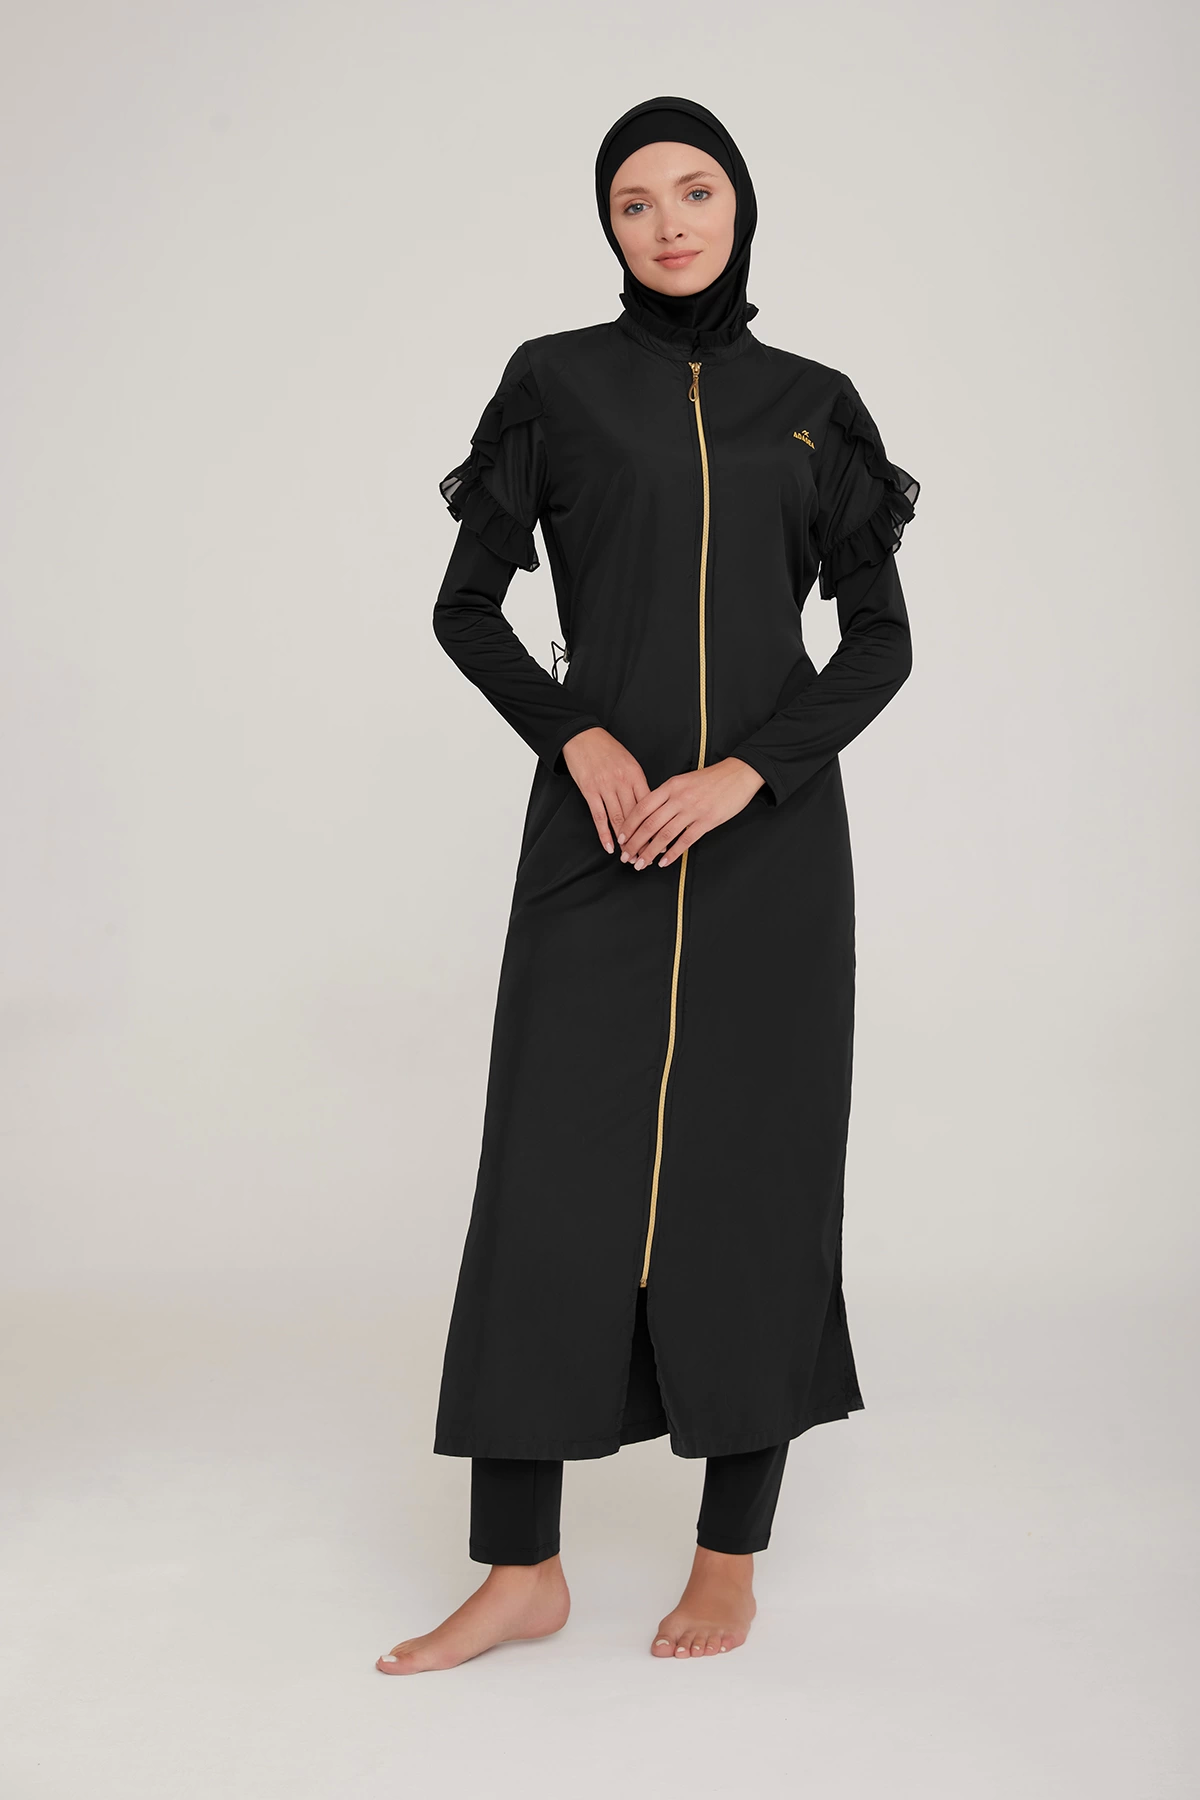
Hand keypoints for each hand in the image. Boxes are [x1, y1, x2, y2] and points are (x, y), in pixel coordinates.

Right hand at [561, 727, 651, 853]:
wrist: (582, 736)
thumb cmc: (607, 749)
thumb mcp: (629, 762)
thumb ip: (637, 784)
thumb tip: (647, 805)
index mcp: (635, 775)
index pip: (649, 805)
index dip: (655, 826)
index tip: (661, 841)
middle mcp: (622, 782)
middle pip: (636, 816)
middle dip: (642, 839)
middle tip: (647, 856)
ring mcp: (605, 787)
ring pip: (618, 819)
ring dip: (625, 841)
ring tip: (630, 856)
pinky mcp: (589, 791)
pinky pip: (599, 816)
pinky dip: (605, 834)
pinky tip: (610, 846)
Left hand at [616, 758, 765, 869]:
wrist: (738, 774)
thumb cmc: (711, 778)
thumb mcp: (683, 780)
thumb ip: (667, 795)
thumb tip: (649, 814)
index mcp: (670, 786)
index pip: (642, 807)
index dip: (629, 824)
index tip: (622, 837)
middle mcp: (678, 797)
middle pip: (649, 824)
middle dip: (635, 843)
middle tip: (626, 856)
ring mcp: (693, 810)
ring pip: (664, 835)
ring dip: (650, 852)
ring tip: (641, 863)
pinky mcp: (707, 821)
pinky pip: (685, 840)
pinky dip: (672, 854)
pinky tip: (663, 862)